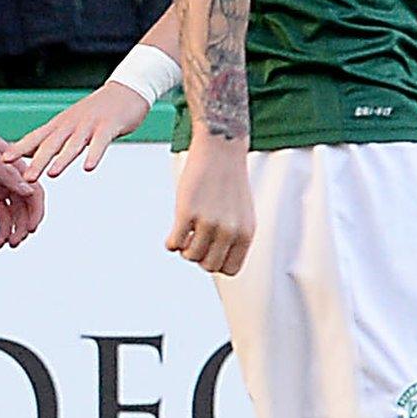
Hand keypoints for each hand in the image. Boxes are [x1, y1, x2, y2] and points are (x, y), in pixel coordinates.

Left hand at [0, 102, 44, 251]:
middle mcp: (3, 181)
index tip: (31, 228)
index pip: (32, 193)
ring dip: (4, 233)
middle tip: (13, 242)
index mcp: (12, 167)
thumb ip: (6, 173)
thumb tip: (29, 191)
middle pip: (20, 210)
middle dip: (20, 227)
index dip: (35, 211)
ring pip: (3, 218)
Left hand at [4, 81, 149, 181]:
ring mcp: (89, 125)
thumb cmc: (96, 111)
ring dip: (62, 159)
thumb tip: (30, 154)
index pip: (35, 138)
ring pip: (73, 144)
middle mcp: (71, 124)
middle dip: (36, 162)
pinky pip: (100, 142)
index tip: (2, 161)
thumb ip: (53, 139)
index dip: (19, 149)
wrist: (126, 90)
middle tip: (24, 178)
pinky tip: (89, 167)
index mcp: (60, 125)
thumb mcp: (70, 124)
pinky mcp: (108, 126)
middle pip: (50, 144)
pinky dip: (94, 154)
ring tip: (52, 174)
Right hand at [166, 144, 252, 275]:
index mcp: (246, 233)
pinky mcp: (187, 211)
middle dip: (199, 256)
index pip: (230, 270)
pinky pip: (174, 243)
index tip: (210, 250)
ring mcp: (208, 221)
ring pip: (190, 256)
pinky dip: (171, 242)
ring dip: (184, 249)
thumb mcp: (241, 213)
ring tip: (185, 233)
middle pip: (209, 266)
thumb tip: (212, 262)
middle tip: (195, 240)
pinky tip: (174, 230)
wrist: (221, 148)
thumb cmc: (229, 180)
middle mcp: (229, 231)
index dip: (216, 262)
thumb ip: (233, 238)